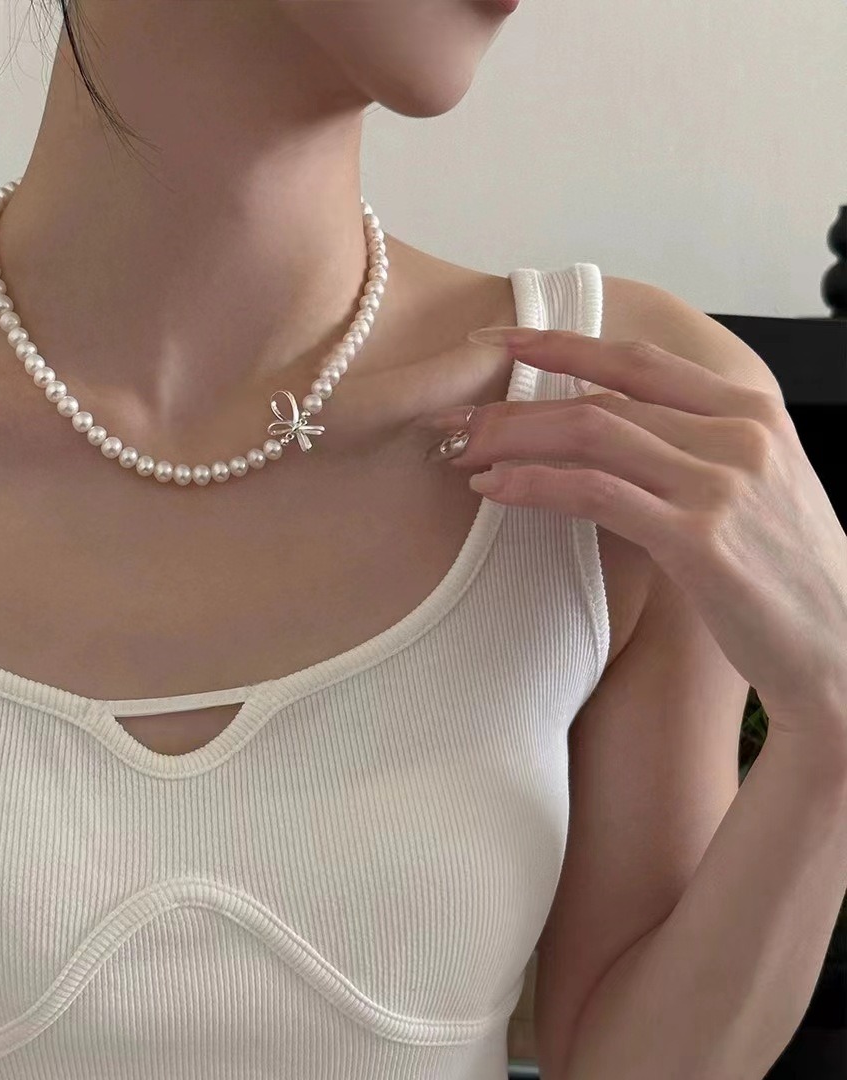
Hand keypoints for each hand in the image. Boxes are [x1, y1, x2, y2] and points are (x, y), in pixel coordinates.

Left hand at [419, 326, 846, 749]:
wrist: (843, 649)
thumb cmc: (787, 571)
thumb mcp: (755, 486)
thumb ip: (695, 447)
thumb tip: (611, 432)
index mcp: (751, 410)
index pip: (639, 361)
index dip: (563, 345)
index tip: (501, 340)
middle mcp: (739, 433)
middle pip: (602, 397)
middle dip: (516, 402)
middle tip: (455, 416)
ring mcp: (721, 482)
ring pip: (591, 433)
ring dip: (513, 439)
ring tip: (460, 451)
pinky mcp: (699, 537)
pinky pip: (596, 493)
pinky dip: (535, 484)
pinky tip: (495, 488)